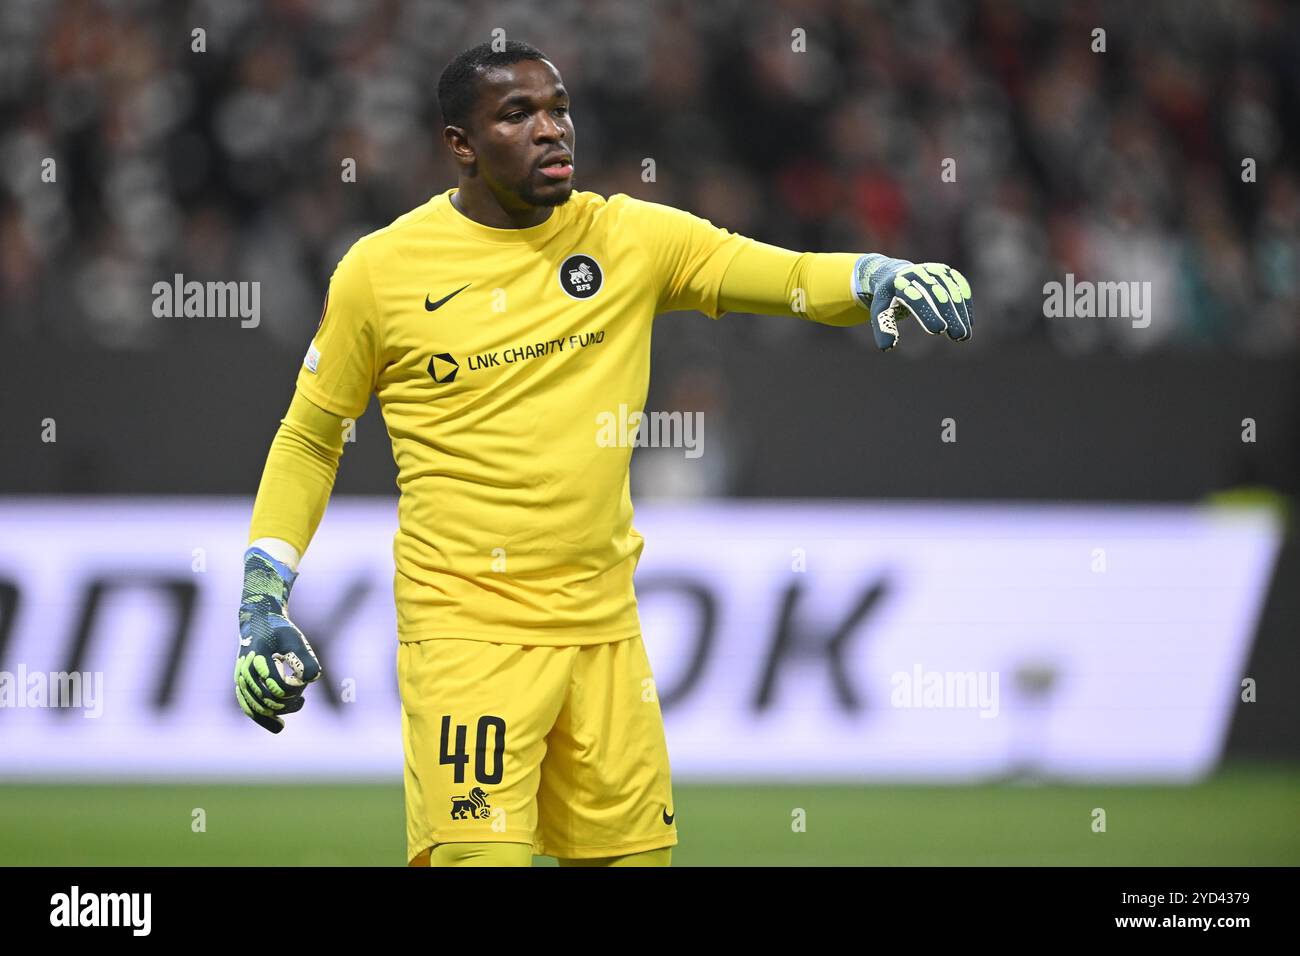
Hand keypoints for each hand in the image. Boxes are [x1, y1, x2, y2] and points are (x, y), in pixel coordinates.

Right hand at [235, 547, 321, 733]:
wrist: (257, 623)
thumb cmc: (278, 630)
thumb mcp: (295, 638)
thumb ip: (305, 657)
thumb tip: (314, 678)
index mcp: (258, 658)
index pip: (278, 686)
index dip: (296, 689)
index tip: (306, 681)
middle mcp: (245, 672)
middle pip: (269, 699)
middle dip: (290, 701)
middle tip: (304, 696)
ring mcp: (241, 681)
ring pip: (258, 708)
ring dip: (280, 711)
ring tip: (300, 704)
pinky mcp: (242, 686)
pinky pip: (249, 708)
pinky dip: (263, 720)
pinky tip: (279, 728)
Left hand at [853, 255, 973, 350]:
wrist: (895, 273)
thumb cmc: (888, 298)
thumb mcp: (880, 310)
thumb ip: (883, 327)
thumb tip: (887, 347)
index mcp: (900, 282)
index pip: (916, 298)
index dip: (928, 314)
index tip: (939, 330)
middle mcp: (919, 273)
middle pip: (937, 295)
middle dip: (950, 316)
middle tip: (958, 336)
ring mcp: (934, 270)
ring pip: (951, 291)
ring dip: (960, 313)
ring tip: (964, 335)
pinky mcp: (946, 272)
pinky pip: (959, 287)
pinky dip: (965, 304)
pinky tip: (969, 322)